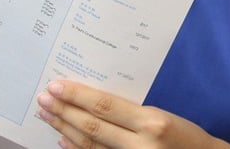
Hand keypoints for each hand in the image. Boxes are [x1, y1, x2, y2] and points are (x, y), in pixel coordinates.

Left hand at [37, 80, 229, 148]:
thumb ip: (131, 112)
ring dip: (65, 128)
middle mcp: (140, 144)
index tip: (57, 86)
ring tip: (48, 114)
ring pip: (89, 144)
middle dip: (64, 111)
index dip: (77, 96)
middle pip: (92, 126)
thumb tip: (94, 101)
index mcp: (151, 122)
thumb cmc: (185, 136)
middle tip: (43, 99)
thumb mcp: (163, 117)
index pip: (105, 106)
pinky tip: (62, 139)